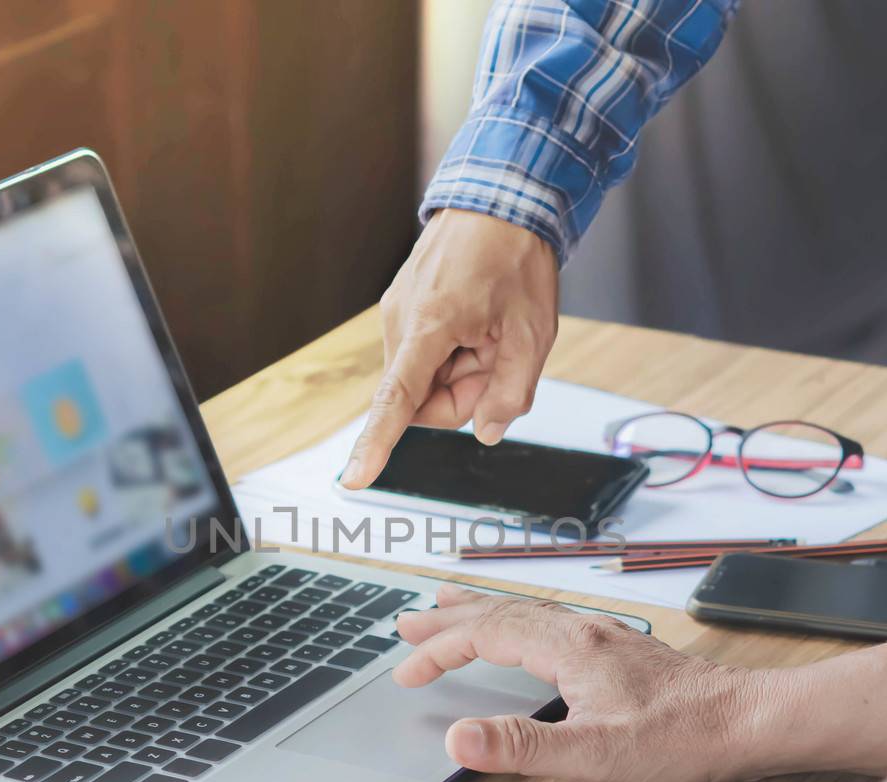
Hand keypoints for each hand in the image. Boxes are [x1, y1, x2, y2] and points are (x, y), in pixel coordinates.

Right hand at [340, 209, 558, 488]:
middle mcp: (399, 321)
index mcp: (428, 327)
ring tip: (489, 328)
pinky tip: (476, 320)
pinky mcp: (402, 307)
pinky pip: (424, 354)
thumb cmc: (517, 260)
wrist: (500, 198)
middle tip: (498, 355)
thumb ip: (510, 392)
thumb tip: (485, 433)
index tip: (353, 479)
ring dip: (460, 369)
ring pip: (425, 377)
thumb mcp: (533, 333)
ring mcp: (396, 312)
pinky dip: (453, 350)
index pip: (396, 401)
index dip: (377, 444)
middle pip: (422, 399)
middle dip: (463, 392)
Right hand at [393, 586, 777, 781]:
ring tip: (450, 611)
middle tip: (407, 624)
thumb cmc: (684, 741)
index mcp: (570, 648)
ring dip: (480, 614)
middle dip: (449, 619)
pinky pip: (551, 623)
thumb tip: (456, 738)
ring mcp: (605, 638)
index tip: (406, 675)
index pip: (485, 636)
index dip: (439, 651)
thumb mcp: (595, 756)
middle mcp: (584, 631)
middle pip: (500, 612)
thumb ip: (522, 748)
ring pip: (527, 613)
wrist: (752, 722)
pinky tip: (526, 638)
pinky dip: (517, 623)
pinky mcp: (622, 652)